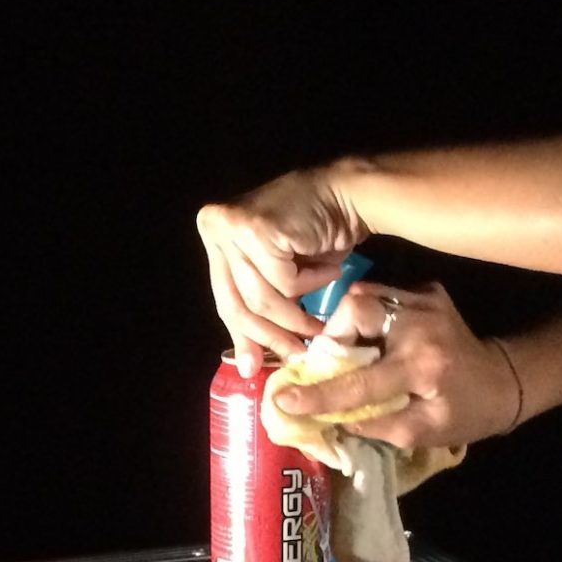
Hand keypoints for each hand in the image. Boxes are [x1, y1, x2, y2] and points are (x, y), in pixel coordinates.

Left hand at [195, 166, 369, 364]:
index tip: (255, 368)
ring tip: (321, 316)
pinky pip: (284, 282)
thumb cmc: (315, 235)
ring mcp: (233, 226)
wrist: (347, 194)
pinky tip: (330, 271)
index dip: (244, 337)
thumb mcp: (278, 277)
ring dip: (297, 314)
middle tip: (296, 353)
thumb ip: (258, 311)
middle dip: (269, 334)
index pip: (224, 299)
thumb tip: (246, 368)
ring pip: (261, 298)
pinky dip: (312, 283)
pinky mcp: (257, 229)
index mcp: (213, 236)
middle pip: (236, 302)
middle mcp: (215, 228)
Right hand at [270, 281, 524, 454]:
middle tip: (328, 358)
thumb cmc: (465, 413)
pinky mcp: (426, 291)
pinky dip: (366, 316)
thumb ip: (376, 425)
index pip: (359, 380)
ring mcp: (425, 299)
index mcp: (422, 365)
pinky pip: (381, 295)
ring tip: (345, 349)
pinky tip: (371, 337)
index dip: (319, 391)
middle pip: (356, 306)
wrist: (504, 380)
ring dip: (345, 322)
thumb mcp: (423, 432)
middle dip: (333, 331)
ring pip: (364, 294)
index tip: (285, 399)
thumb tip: (330, 418)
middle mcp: (422, 324)